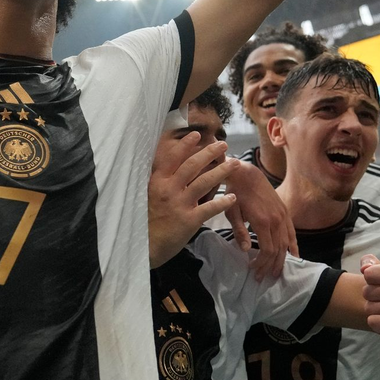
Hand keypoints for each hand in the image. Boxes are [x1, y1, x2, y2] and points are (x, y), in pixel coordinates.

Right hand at [148, 135, 239, 267]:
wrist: (145, 245)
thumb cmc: (145, 220)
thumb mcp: (148, 195)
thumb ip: (159, 182)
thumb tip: (169, 168)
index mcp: (158, 181)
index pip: (173, 158)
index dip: (186, 145)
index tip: (197, 134)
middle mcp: (169, 189)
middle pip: (192, 165)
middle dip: (210, 153)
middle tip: (223, 145)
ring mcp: (179, 204)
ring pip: (204, 182)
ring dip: (221, 171)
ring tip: (234, 164)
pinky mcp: (189, 220)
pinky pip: (210, 207)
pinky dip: (223, 202)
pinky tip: (232, 197)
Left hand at [222, 163, 297, 280]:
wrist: (246, 173)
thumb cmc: (234, 193)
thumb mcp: (231, 212)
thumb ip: (239, 232)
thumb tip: (245, 250)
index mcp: (262, 222)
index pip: (268, 250)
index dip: (262, 263)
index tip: (253, 271)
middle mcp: (276, 220)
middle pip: (278, 250)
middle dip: (271, 266)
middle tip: (263, 278)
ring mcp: (283, 215)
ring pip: (287, 243)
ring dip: (282, 259)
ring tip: (277, 272)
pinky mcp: (284, 211)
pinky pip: (292, 231)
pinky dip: (294, 245)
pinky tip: (294, 255)